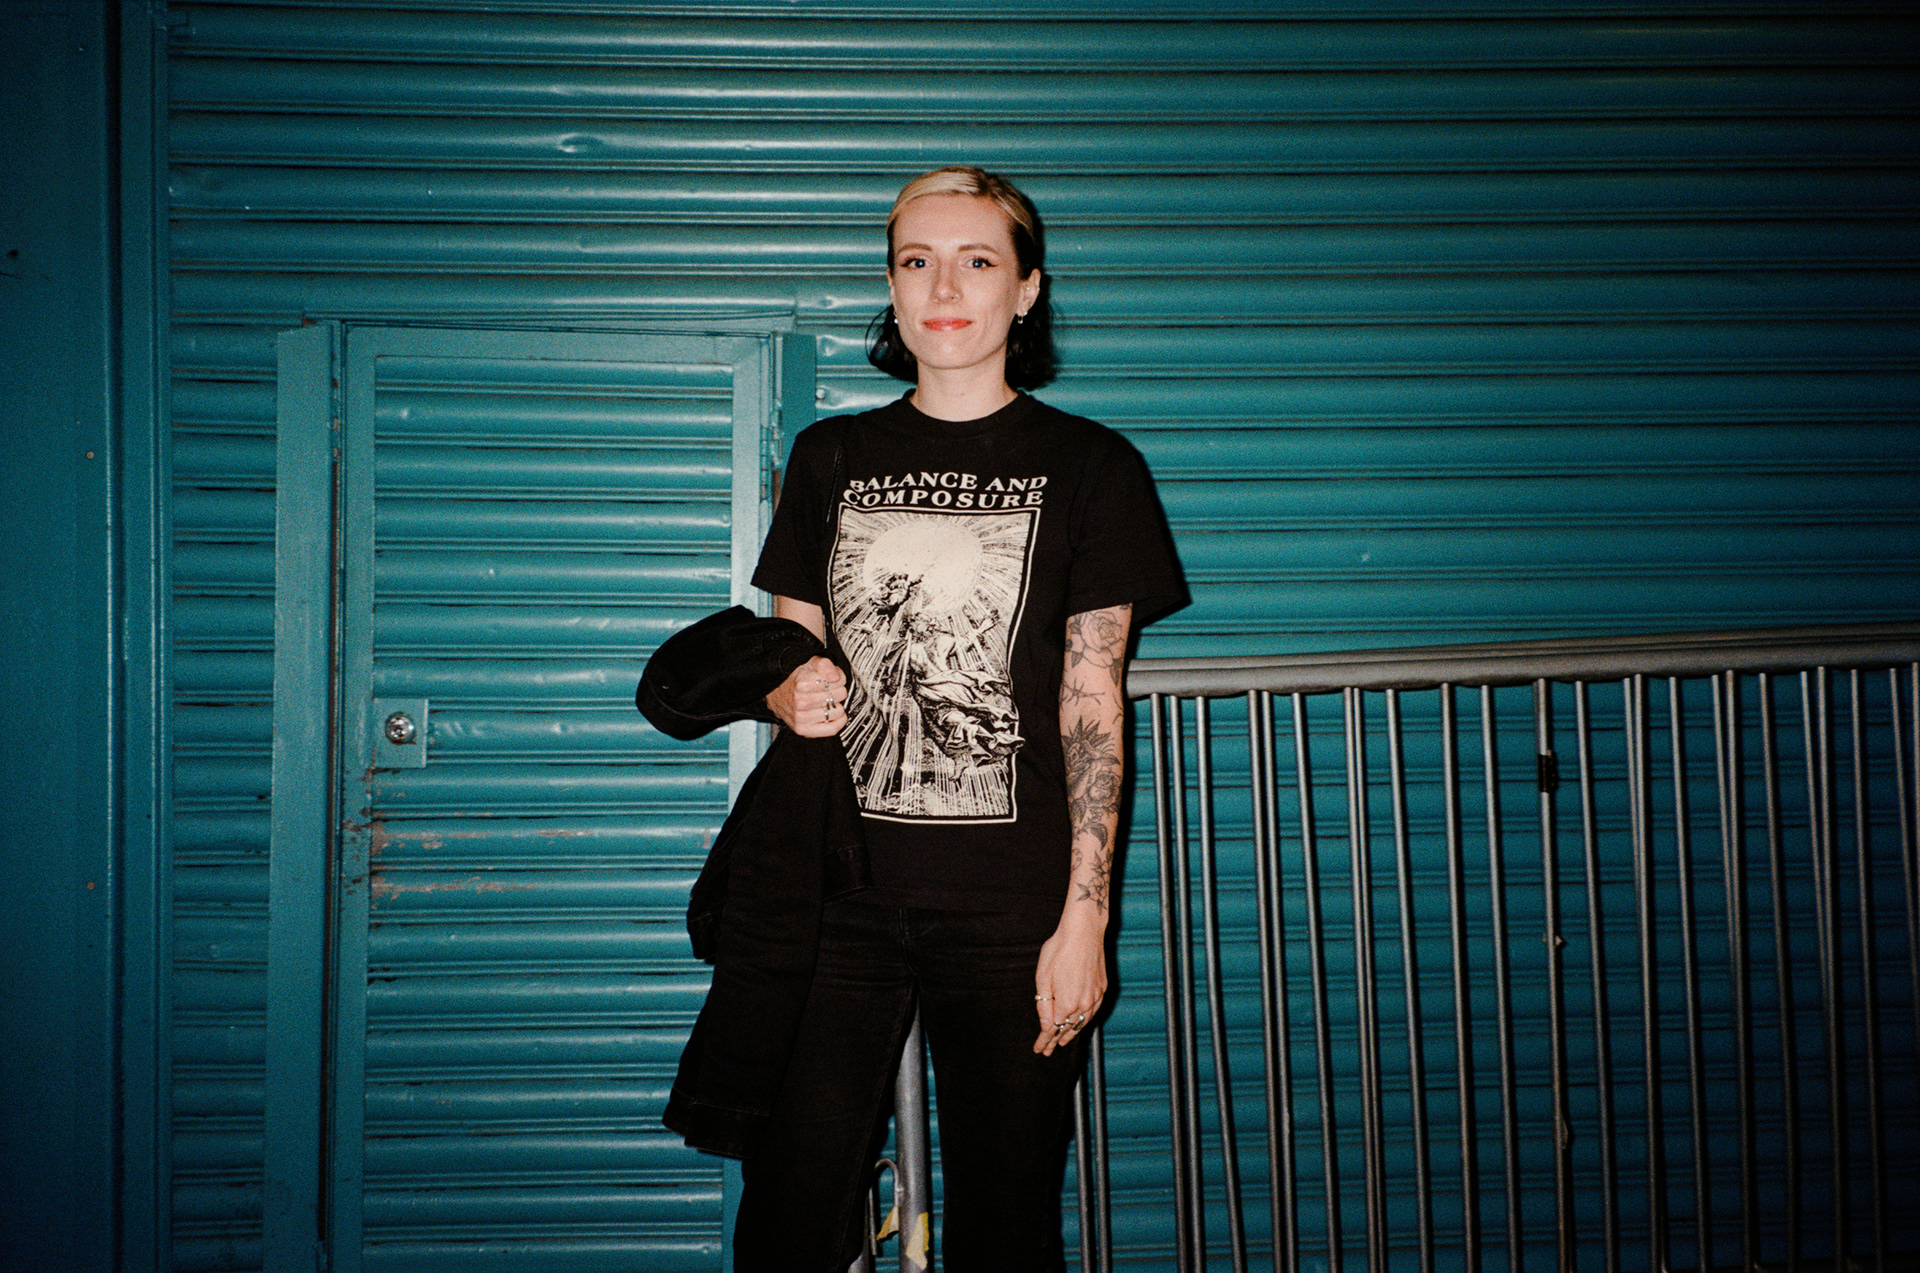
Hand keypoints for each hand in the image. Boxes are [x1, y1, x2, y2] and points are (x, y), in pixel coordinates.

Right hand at [765, 655, 847, 736]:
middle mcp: (801, 701)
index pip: (838, 681)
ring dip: (836, 706)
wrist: (777, 696)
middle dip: (837, 691)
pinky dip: (838, 722)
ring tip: (827, 702)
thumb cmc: (797, 680)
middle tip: (828, 691)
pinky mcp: (803, 730)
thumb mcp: (810, 664)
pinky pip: (832, 729)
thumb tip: (835, 677)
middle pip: (840, 695)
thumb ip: (824, 664)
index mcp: (802, 683)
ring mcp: (801, 718)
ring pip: (838, 711)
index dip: (838, 679)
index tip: (831, 680)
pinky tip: (832, 714)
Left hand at [1032, 912, 1106, 1055]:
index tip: (1039, 1050)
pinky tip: (1080, 1022)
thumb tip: (1045, 1025)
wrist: (1084, 931)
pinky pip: (1092, 1011)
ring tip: (1063, 1041)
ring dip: (1072, 1033)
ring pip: (1082, 1022)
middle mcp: (1083, 1004)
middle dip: (1056, 1040)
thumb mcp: (1043, 976)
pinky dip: (1084, 1020)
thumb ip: (1044, 1004)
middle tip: (1048, 1050)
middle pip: (1068, 1029)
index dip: (1045, 1041)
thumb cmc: (1059, 949)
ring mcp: (1095, 997)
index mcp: (1066, 1003)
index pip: (1053, 1029)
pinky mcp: (1102, 988)